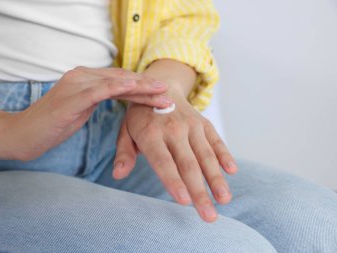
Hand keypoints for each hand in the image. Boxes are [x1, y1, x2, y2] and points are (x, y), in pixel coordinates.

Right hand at [0, 67, 172, 160]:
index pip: (119, 81)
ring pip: (115, 83)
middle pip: (121, 79)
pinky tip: (135, 88)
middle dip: (147, 87)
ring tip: (161, 93)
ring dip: (140, 88)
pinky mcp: (71, 98)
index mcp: (85, 79)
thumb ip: (95, 101)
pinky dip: (119, 88)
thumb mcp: (80, 111)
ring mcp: (76, 85)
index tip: (161, 95)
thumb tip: (114, 101)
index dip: (141, 87)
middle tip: (168, 93)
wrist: (23, 134)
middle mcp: (82, 76)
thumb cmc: (52, 125)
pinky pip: (99, 90)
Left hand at [113, 85, 237, 222]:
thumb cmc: (140, 116)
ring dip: (216, 179)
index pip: (163, 162)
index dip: (173, 181)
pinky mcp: (204, 123)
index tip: (183, 202)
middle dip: (200, 192)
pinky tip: (232, 171)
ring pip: (206, 155)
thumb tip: (118, 175)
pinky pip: (217, 141)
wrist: (161, 86)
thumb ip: (124, 153)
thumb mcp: (126, 131)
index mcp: (150, 133)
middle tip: (209, 217)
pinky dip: (225, 155)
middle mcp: (173, 128)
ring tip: (224, 200)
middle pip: (188, 164)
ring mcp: (192, 125)